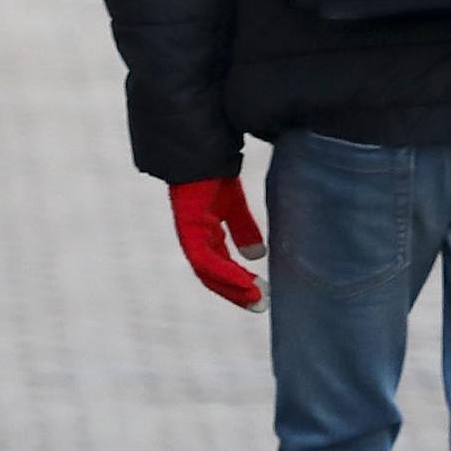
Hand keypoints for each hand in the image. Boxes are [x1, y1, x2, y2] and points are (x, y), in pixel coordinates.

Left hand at [166, 174, 266, 311]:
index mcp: (205, 233)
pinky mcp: (190, 226)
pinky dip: (224, 271)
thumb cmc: (213, 171)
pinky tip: (244, 279)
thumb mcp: (235, 204)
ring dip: (232, 287)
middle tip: (261, 305)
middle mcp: (196, 237)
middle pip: (212, 275)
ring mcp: (191, 232)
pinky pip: (204, 257)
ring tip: (256, 298)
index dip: (238, 283)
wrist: (199, 146)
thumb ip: (244, 228)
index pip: (219, 267)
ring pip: (207, 271)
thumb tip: (257, 255)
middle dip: (236, 292)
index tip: (260, 296)